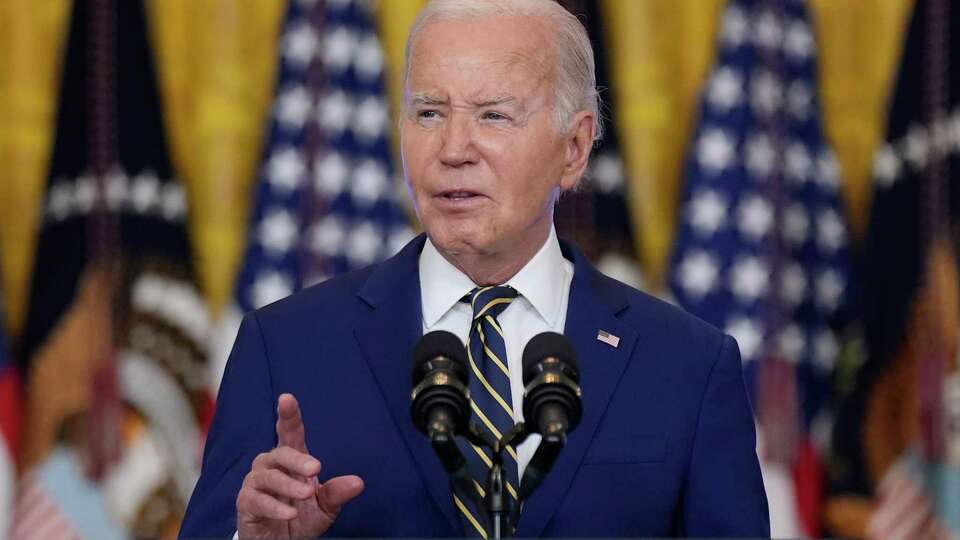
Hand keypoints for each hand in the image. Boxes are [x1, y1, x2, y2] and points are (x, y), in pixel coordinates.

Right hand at [236, 393, 363, 538]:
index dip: (288, 415)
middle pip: (281, 454)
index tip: (287, 398)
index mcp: (292, 459)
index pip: (290, 432)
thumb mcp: (325, 507)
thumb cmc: (301, 518)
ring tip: (306, 493)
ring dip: (288, 485)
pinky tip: (289, 514)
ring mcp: (256, 483)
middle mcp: (271, 465)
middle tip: (316, 468)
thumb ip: (337, 493)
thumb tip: (358, 482)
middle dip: (297, 460)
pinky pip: (256, 500)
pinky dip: (274, 506)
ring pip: (268, 477)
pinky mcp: (245, 502)